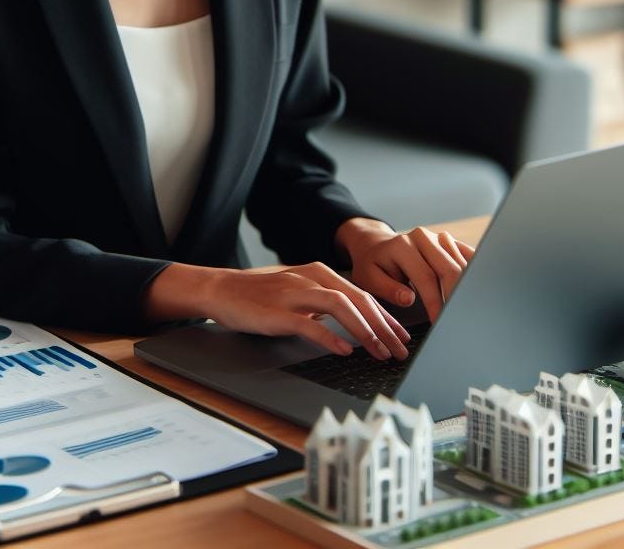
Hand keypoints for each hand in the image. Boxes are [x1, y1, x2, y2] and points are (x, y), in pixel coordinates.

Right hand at [142, 260, 410, 358]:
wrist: (222, 289)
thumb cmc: (261, 294)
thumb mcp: (299, 291)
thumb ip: (324, 302)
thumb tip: (353, 321)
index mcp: (320, 273)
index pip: (363, 295)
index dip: (386, 317)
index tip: (401, 337)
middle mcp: (312, 278)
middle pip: (358, 299)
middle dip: (384, 326)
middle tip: (400, 350)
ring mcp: (295, 293)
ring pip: (341, 306)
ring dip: (365, 330)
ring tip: (379, 351)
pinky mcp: (278, 311)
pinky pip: (310, 323)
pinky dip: (330, 336)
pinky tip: (344, 350)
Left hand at [335, 218, 475, 322]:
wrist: (377, 245)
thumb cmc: (373, 265)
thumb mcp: (369, 278)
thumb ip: (388, 288)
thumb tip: (409, 298)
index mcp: (402, 245)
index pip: (426, 277)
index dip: (435, 302)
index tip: (439, 322)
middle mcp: (423, 237)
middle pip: (449, 269)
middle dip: (456, 296)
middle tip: (459, 320)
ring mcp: (438, 237)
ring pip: (461, 263)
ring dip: (467, 286)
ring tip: (470, 309)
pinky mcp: (448, 242)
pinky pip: (467, 256)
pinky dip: (474, 272)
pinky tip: (480, 289)